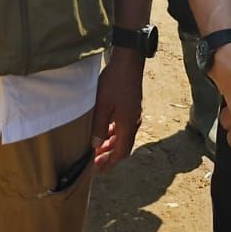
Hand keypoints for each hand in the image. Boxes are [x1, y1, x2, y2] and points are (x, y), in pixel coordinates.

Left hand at [90, 52, 143, 170]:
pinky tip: (105, 130)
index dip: (110, 162)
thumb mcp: (102, 106)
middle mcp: (134, 122)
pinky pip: (124, 126)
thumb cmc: (114, 82)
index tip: (99, 169)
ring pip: (124, 136)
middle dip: (110, 155)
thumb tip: (96, 145)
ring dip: (112, 144)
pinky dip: (114, 133)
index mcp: (128, 125)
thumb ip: (99, 127)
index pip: (121, 151)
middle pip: (124, 146)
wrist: (128, 62)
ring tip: (98, 148)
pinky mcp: (132, 106)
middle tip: (97, 162)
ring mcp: (134, 114)